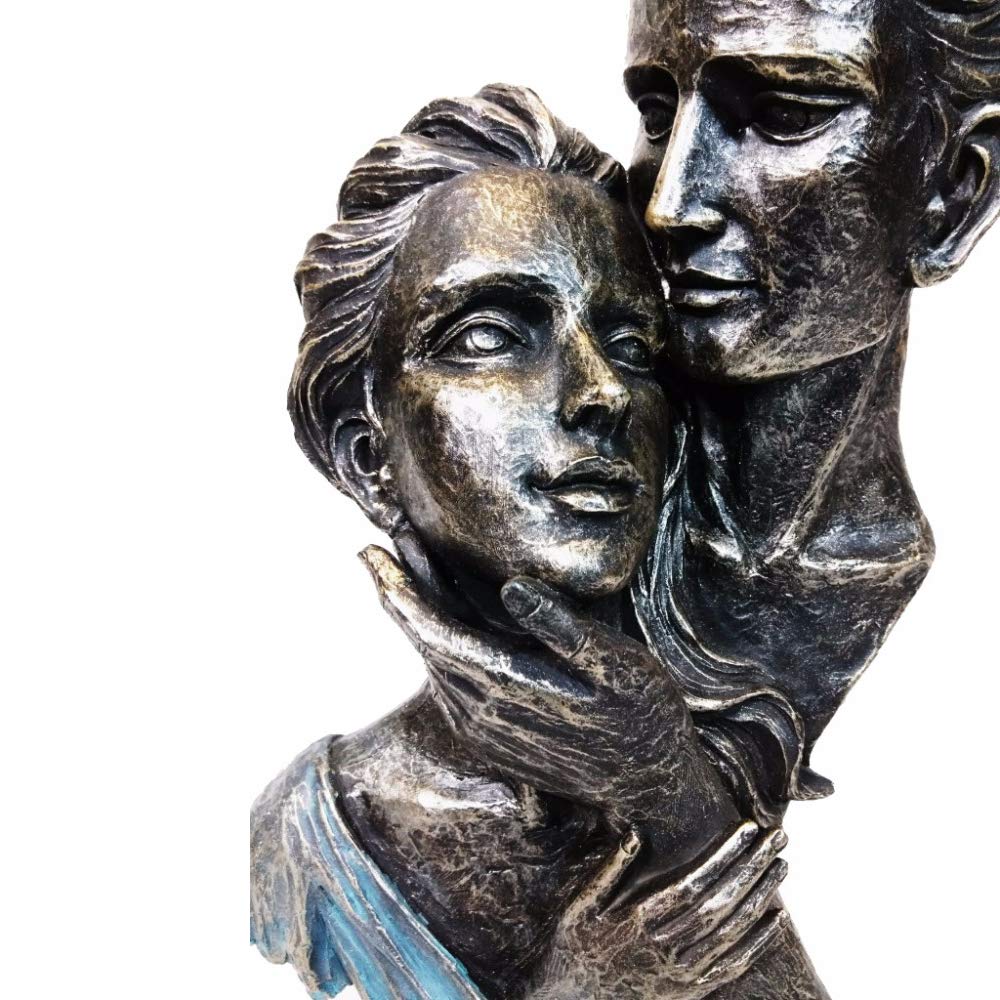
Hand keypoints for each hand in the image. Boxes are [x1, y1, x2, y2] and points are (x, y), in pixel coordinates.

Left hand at [359, 545, 732, 846]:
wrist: (648, 787)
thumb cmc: (643, 716)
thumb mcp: (621, 666)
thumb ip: (564, 628)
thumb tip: (512, 589)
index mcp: (506, 687)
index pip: (433, 631)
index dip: (400, 589)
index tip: (372, 553)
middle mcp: (480, 713)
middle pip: (423, 643)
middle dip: (397, 594)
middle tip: (373, 551)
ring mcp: (481, 728)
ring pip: (431, 662)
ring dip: (413, 617)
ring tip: (400, 574)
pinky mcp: (489, 736)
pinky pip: (448, 680)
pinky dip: (434, 644)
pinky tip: (438, 621)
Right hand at [527, 822, 789, 999]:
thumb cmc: (573, 947)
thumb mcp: (580, 906)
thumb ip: (609, 871)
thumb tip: (634, 834)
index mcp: (639, 921)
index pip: (693, 883)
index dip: (723, 856)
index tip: (746, 828)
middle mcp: (666, 948)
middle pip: (720, 903)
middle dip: (752, 867)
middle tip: (778, 836)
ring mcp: (681, 973)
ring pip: (732, 932)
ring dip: (760, 896)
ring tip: (782, 865)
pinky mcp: (689, 991)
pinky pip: (732, 967)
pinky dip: (758, 943)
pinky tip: (776, 917)